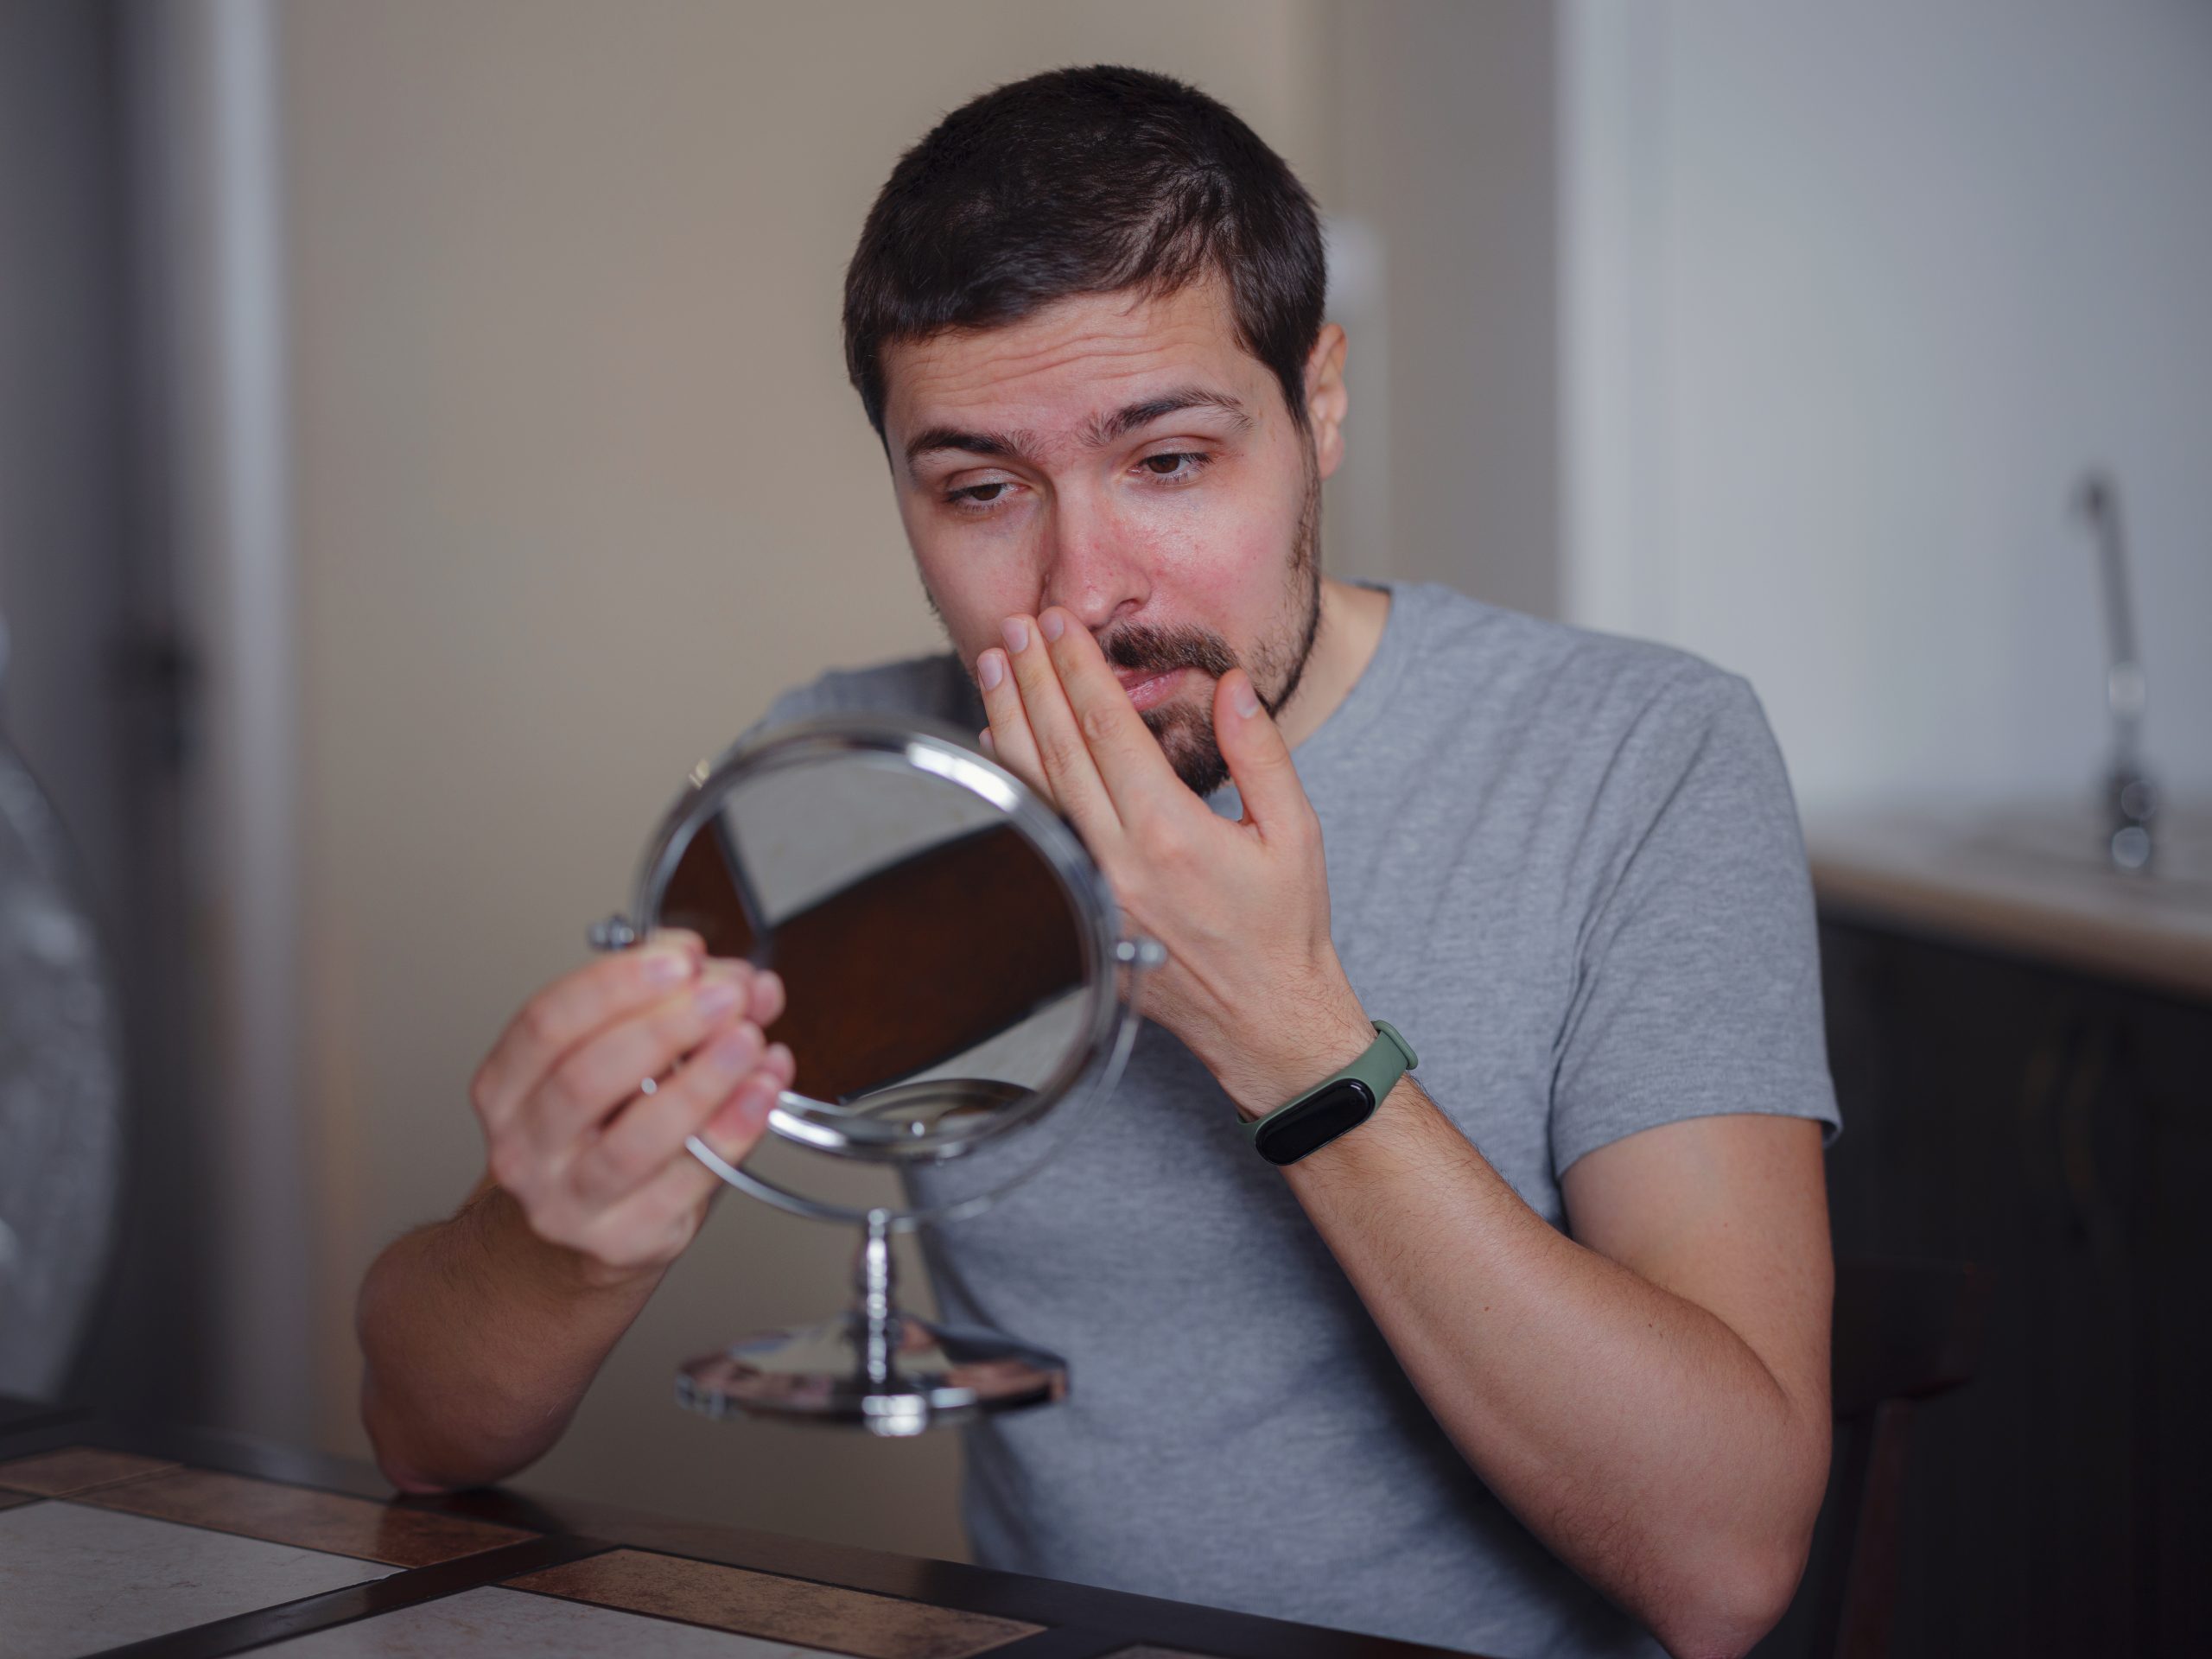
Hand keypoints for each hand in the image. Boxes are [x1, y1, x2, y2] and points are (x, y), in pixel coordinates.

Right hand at [467, 931, 794, 1285]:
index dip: (617, 982)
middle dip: (667, 1026)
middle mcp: (525, 1145)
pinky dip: (733, 1130)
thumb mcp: (622, 1056)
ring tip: (749, 1041)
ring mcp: (569, 1200)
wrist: (582, 1235)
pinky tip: (761, 1092)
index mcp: (508, 1085)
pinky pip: (686, 1181)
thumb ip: (680, 1004)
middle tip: (727, 996)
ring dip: (703, 1081)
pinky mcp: (623, 1238)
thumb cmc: (602, 1131)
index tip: (681, 959)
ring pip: (636, 1139)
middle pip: (587, 1076)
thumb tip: (744, 981)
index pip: (547, 1022)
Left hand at [976, 608, 1372, 1114]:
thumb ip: (1259, 752)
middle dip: (1035, 678)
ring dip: (1008, 720)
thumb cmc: (1283, 928)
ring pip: (1034, 789)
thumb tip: (1230, 685)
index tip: (1062, 625)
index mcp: (1171, 833)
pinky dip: (1013, 781)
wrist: (1265, 1019)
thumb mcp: (1295, 831)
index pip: (1107, 729)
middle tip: (1018, 625)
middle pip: (1058, 749)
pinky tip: (999, 742)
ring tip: (996, 664)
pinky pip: (1034, 831)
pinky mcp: (1076, 910)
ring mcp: (1089, 890)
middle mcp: (1118, 861)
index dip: (1079, 669)